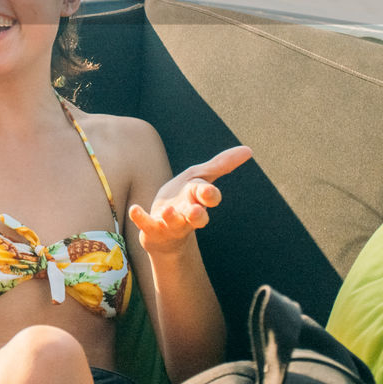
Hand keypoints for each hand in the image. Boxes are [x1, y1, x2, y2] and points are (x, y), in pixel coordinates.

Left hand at [129, 145, 251, 254]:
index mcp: (198, 200)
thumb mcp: (199, 178)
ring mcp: (170, 224)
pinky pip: (146, 224)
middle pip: (197, 217)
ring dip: (171, 218)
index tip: (208, 193)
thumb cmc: (183, 200)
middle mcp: (187, 215)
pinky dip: (140, 218)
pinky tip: (134, 209)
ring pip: (174, 223)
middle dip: (197, 215)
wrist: (164, 233)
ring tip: (166, 212)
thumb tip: (248, 150)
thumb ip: (221, 164)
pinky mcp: (151, 229)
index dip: (210, 195)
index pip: (209, 197)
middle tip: (195, 212)